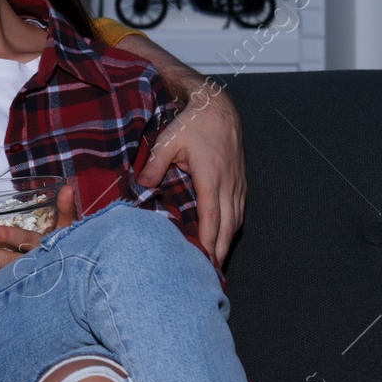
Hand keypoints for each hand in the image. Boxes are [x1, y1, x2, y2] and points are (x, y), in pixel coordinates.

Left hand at [0, 183, 77, 283]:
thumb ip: (66, 209)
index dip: (8, 236)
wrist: (81, 278)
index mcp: (47, 246)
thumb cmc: (71, 249)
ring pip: (3, 278)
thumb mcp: (72, 229)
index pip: (25, 240)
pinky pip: (4, 293)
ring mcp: (30, 281)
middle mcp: (37, 265)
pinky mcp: (24, 292)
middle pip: (9, 262)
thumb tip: (67, 187)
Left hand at [136, 81, 244, 265]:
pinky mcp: (240, 181)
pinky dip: (233, 227)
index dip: (208, 241)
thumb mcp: (168, 140)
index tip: (205, 261)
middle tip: (211, 274)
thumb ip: (155, 165)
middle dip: (220, 251)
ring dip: (227, 243)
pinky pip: (239, 211)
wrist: (218, 107)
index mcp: (210, 177)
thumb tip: (141, 186)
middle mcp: (228, 184)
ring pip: (236, 221)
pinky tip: (225, 237)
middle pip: (227, 226)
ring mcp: (237, 183)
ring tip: (217, 262)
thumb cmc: (193, 123)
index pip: (211, 217)